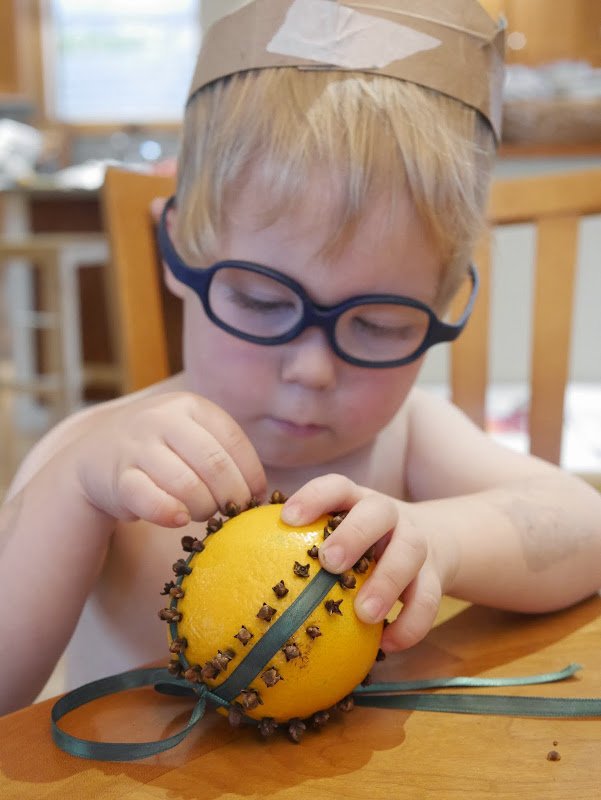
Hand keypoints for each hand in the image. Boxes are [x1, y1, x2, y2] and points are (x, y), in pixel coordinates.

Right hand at [71, 391, 265, 525]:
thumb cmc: (160, 451)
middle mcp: (162, 418)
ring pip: (186, 484)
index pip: (234, 441)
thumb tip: (260, 491)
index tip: (254, 496)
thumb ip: (223, 453)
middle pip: (214, 465)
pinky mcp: (118, 476)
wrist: (95, 456)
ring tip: (204, 513)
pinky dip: (170, 513)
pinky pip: (151, 499)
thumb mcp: (191, 437)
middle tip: (231, 511)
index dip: (251, 474)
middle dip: (231, 495)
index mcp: (189, 406)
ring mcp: (137, 445)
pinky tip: (179, 520)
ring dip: (203, 508)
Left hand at [282, 474, 449, 652]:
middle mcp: (389, 515)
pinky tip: (387, 645)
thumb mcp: (340, 530)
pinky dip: (411, 623)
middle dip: (354, 534)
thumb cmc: (364, 541)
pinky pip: (430, 598)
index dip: (314, 497)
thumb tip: (233, 570)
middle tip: (329, 562)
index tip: (287, 518)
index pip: (336, 486)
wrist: (437, 539)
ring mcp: (417, 541)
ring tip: (364, 614)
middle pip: (378, 511)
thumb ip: (300, 544)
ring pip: (411, 552)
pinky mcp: (437, 574)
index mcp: (357, 500)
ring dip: (388, 582)